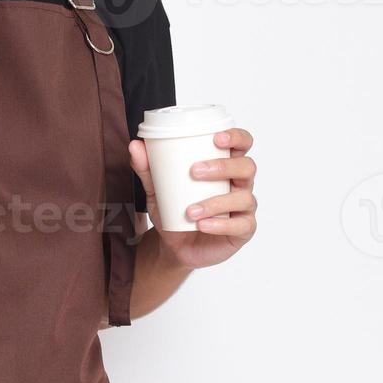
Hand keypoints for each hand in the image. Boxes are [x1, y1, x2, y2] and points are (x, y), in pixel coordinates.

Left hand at [128, 127, 256, 269]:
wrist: (174, 246)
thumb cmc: (173, 211)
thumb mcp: (157, 189)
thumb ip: (147, 169)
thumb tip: (136, 146)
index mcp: (224, 166)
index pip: (242, 144)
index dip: (236, 137)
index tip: (217, 137)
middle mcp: (239, 184)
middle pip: (247, 167)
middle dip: (223, 166)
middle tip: (194, 171)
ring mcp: (243, 208)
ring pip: (244, 197)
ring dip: (216, 202)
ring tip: (190, 210)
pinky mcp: (243, 230)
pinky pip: (241, 225)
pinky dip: (220, 224)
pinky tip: (202, 225)